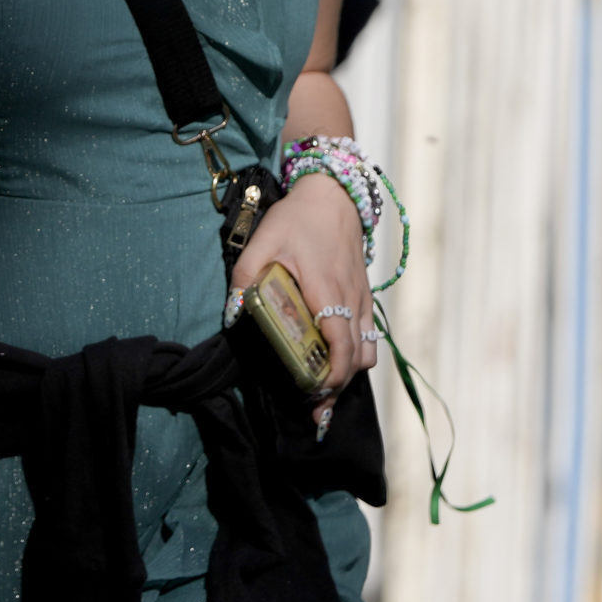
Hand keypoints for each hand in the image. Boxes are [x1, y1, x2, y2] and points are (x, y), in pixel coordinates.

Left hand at [230, 175, 378, 388]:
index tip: (313, 394)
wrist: (333, 195)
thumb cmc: (297, 219)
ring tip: (323, 387)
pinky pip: (369, 335)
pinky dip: (357, 355)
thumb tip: (232, 313)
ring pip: (367, 351)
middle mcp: (352, 300)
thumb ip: (245, 276)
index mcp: (328, 291)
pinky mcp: (365, 296)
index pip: (341, 346)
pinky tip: (336, 363)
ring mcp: (362, 299)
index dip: (331, 377)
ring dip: (349, 373)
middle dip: (338, 387)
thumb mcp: (262, 242)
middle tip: (313, 405)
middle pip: (357, 359)